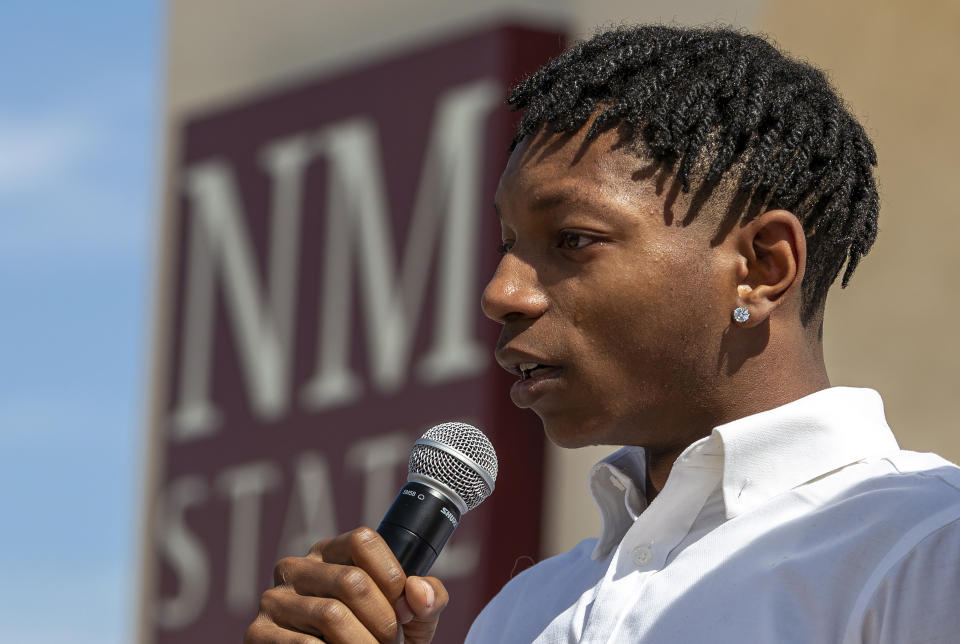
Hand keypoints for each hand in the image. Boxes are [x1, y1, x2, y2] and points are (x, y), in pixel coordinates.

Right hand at [244, 527, 448, 642]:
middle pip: (352, 581)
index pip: (363, 540)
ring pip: (331, 615)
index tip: (404, 610)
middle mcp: (297, 568)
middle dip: (383, 622)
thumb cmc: (376, 641)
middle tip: (391, 642)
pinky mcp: (257, 634)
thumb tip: (418, 591)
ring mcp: (274, 600)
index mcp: (331, 553)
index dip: (392, 577)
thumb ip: (427, 600)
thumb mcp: (410, 620)